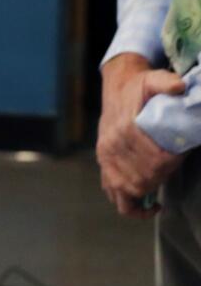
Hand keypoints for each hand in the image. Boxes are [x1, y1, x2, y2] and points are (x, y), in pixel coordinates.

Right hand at [97, 53, 185, 217]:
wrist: (116, 91)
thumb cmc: (137, 88)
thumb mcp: (152, 79)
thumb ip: (166, 82)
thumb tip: (180, 86)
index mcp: (124, 129)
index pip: (152, 157)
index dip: (171, 162)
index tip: (181, 156)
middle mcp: (111, 148)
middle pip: (142, 177)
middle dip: (162, 176)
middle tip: (175, 166)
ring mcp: (106, 161)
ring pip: (127, 190)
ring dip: (148, 190)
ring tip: (162, 182)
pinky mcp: (105, 167)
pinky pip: (115, 195)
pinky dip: (133, 206)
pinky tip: (151, 205)